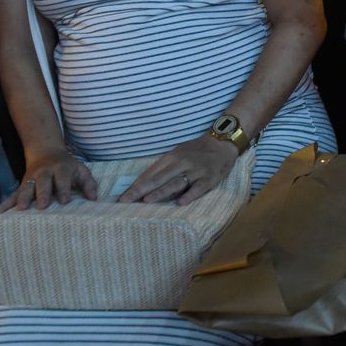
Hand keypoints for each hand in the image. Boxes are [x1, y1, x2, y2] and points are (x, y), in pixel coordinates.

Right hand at [0, 150, 98, 212]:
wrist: (46, 153)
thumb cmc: (67, 167)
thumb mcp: (81, 170)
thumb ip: (88, 183)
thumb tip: (94, 198)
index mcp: (61, 169)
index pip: (62, 178)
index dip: (64, 188)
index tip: (65, 201)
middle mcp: (44, 173)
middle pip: (43, 182)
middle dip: (42, 193)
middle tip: (42, 206)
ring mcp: (31, 179)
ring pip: (26, 187)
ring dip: (23, 198)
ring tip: (21, 209)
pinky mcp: (22, 186)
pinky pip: (12, 195)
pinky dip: (4, 204)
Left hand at [118, 135, 238, 205]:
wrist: (222, 142)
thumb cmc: (196, 150)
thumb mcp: (178, 153)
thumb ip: (163, 167)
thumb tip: (143, 184)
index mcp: (172, 156)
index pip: (150, 173)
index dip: (136, 185)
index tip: (123, 197)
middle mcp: (182, 163)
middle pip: (159, 178)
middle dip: (141, 190)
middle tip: (126, 200)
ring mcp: (196, 171)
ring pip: (176, 183)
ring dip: (161, 192)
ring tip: (147, 200)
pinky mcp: (210, 178)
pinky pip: (198, 188)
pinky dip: (190, 195)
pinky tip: (180, 203)